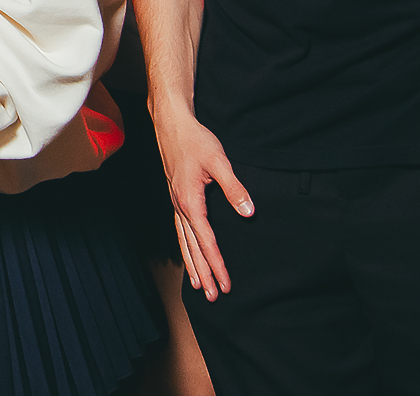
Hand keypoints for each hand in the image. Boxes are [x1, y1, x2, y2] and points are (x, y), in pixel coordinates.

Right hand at [153, 106, 254, 301]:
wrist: (171, 124)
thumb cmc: (195, 140)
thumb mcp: (219, 161)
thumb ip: (234, 188)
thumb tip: (248, 212)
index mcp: (190, 201)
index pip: (206, 241)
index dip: (217, 264)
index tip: (226, 283)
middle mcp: (180, 206)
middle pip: (192, 248)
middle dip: (204, 273)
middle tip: (214, 296)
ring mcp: (175, 203)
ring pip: (183, 242)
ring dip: (192, 265)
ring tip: (199, 286)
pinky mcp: (175, 197)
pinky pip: (179, 230)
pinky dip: (184, 248)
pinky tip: (188, 255)